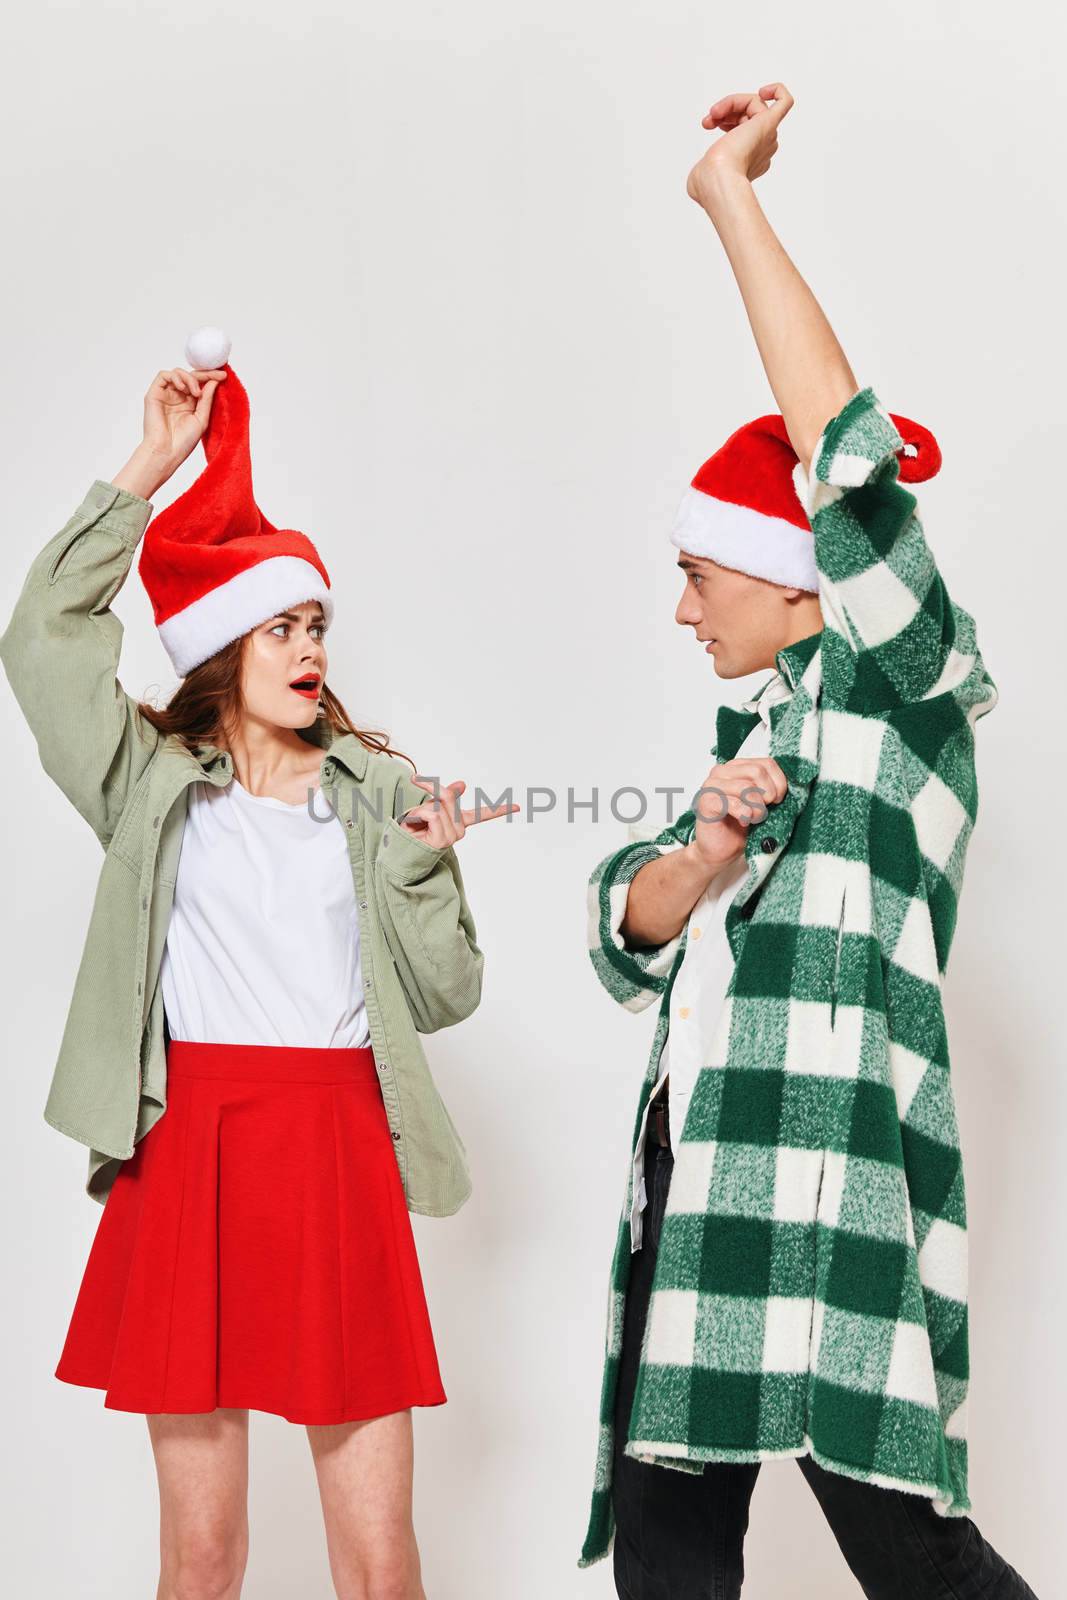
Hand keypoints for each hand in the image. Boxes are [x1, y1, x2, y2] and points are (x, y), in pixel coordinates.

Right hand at [141, 366, 227, 465]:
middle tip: (217, 375)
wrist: (167, 452)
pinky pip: (163, 375)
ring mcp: (165, 395)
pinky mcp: (154, 394)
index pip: (200, 384)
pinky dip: (175, 377)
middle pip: (190, 376)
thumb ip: (207, 399)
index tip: (224, 375)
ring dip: (190, 378)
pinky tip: (183, 388)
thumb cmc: (183, 441)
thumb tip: (214, 381)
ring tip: (196, 392)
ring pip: (177, 373)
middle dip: (204, 374)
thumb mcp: (202, 418)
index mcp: (189, 403)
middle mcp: (177, 397)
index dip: (211, 377)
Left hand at [397, 778, 519, 848]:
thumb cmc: (413, 830)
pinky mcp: (443, 840)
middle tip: (416, 802)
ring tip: (414, 823)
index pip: (482, 814)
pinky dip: (417, 815)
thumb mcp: (429, 807)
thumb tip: (463, 784)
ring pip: (437, 805)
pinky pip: (432, 814)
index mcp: (459, 823)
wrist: (399, 850)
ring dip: (419, 809)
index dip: (500, 809)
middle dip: (428, 793)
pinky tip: (414, 827)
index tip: (518, 807)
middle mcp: (459, 831)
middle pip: (447, 797)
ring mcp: (452, 837)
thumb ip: (446, 796)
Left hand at [686, 83, 793, 208]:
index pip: (744, 130)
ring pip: (755, 105)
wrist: (718, 179)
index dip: (726, 120)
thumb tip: (710, 160)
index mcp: (752, 162)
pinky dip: (777, 90)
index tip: (708, 124)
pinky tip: (763, 90)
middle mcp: (763, 149)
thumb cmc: (709, 180)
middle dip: (727, 111)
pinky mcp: (769, 124)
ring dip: (732, 103)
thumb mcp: (705, 169)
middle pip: (749, 116)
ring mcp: (768, 136)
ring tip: (714, 112)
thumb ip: (710, 163)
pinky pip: (784, 101)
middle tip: (708, 120)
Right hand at [686, 756, 786, 869]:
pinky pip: (733, 803)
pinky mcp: (706, 802)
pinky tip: (744, 821)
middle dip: (769, 793)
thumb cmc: (741, 825)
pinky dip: (745, 815)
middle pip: (757, 771)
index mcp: (737, 767)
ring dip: (757, 808)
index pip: (767, 763)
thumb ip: (770, 788)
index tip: (778, 800)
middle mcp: (722, 771)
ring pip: (746, 787)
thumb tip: (792, 784)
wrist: (721, 850)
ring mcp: (711, 785)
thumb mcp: (761, 802)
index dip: (779, 782)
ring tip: (754, 819)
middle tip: (766, 809)